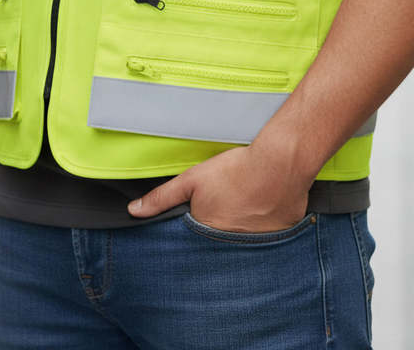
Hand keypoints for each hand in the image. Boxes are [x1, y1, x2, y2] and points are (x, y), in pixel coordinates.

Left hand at [126, 142, 312, 232]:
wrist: (280, 164)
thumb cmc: (235, 171)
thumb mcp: (192, 179)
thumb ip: (162, 197)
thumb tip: (134, 211)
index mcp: (208, 236)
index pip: (196, 246)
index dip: (197, 232)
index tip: (202, 221)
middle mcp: (232, 248)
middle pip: (220, 247)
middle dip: (218, 236)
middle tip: (226, 212)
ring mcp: (258, 246)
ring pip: (244, 245)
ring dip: (242, 234)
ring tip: (244, 210)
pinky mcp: (280, 239)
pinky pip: (268, 241)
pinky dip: (264, 231)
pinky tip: (264, 212)